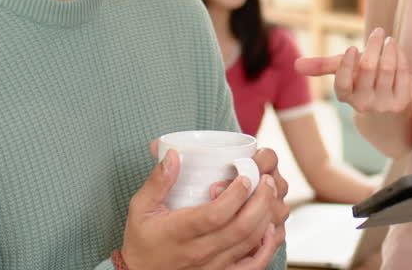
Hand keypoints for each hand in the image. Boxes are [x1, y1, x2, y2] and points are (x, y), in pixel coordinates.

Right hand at [119, 146, 282, 269]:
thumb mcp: (141, 208)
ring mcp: (213, 266)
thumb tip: (174, 154)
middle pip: (240, 228)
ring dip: (266, 218)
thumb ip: (158, 181)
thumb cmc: (142, 240)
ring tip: (270, 195)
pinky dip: (267, 248)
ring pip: (249, 244)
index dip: (236, 195)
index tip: (245, 176)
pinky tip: (270, 229)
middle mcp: (199, 252)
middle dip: (260, 201)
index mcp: (180, 232)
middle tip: (267, 180)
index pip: (215, 214)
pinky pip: (252, 265)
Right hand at [295, 27, 411, 116]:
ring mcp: (384, 104)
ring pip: (386, 69)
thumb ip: (323, 66)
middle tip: (378, 31)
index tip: (353, 48)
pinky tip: (397, 50)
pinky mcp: (402, 102)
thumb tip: (296, 64)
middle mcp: (364, 103)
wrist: (389, 109)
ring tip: (388, 39)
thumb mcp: (344, 75)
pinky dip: (400, 57)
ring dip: (388, 49)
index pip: (342, 83)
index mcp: (347, 96)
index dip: (347, 65)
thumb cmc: (362, 84)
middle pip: (368, 69)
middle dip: (373, 46)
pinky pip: (402, 73)